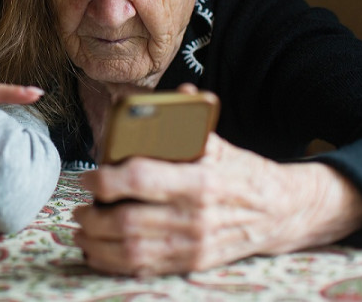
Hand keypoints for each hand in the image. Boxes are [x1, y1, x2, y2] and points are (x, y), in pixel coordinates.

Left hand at [74, 132, 361, 275]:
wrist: (283, 211)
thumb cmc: (243, 173)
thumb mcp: (221, 144)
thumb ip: (193, 122)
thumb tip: (182, 91)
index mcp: (199, 180)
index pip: (140, 179)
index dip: (106, 180)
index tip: (89, 178)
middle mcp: (195, 216)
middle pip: (128, 222)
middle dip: (94, 217)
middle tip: (79, 209)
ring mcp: (194, 245)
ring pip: (132, 251)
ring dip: (98, 244)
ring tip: (82, 231)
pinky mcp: (194, 263)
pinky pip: (146, 269)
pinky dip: (115, 265)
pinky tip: (98, 254)